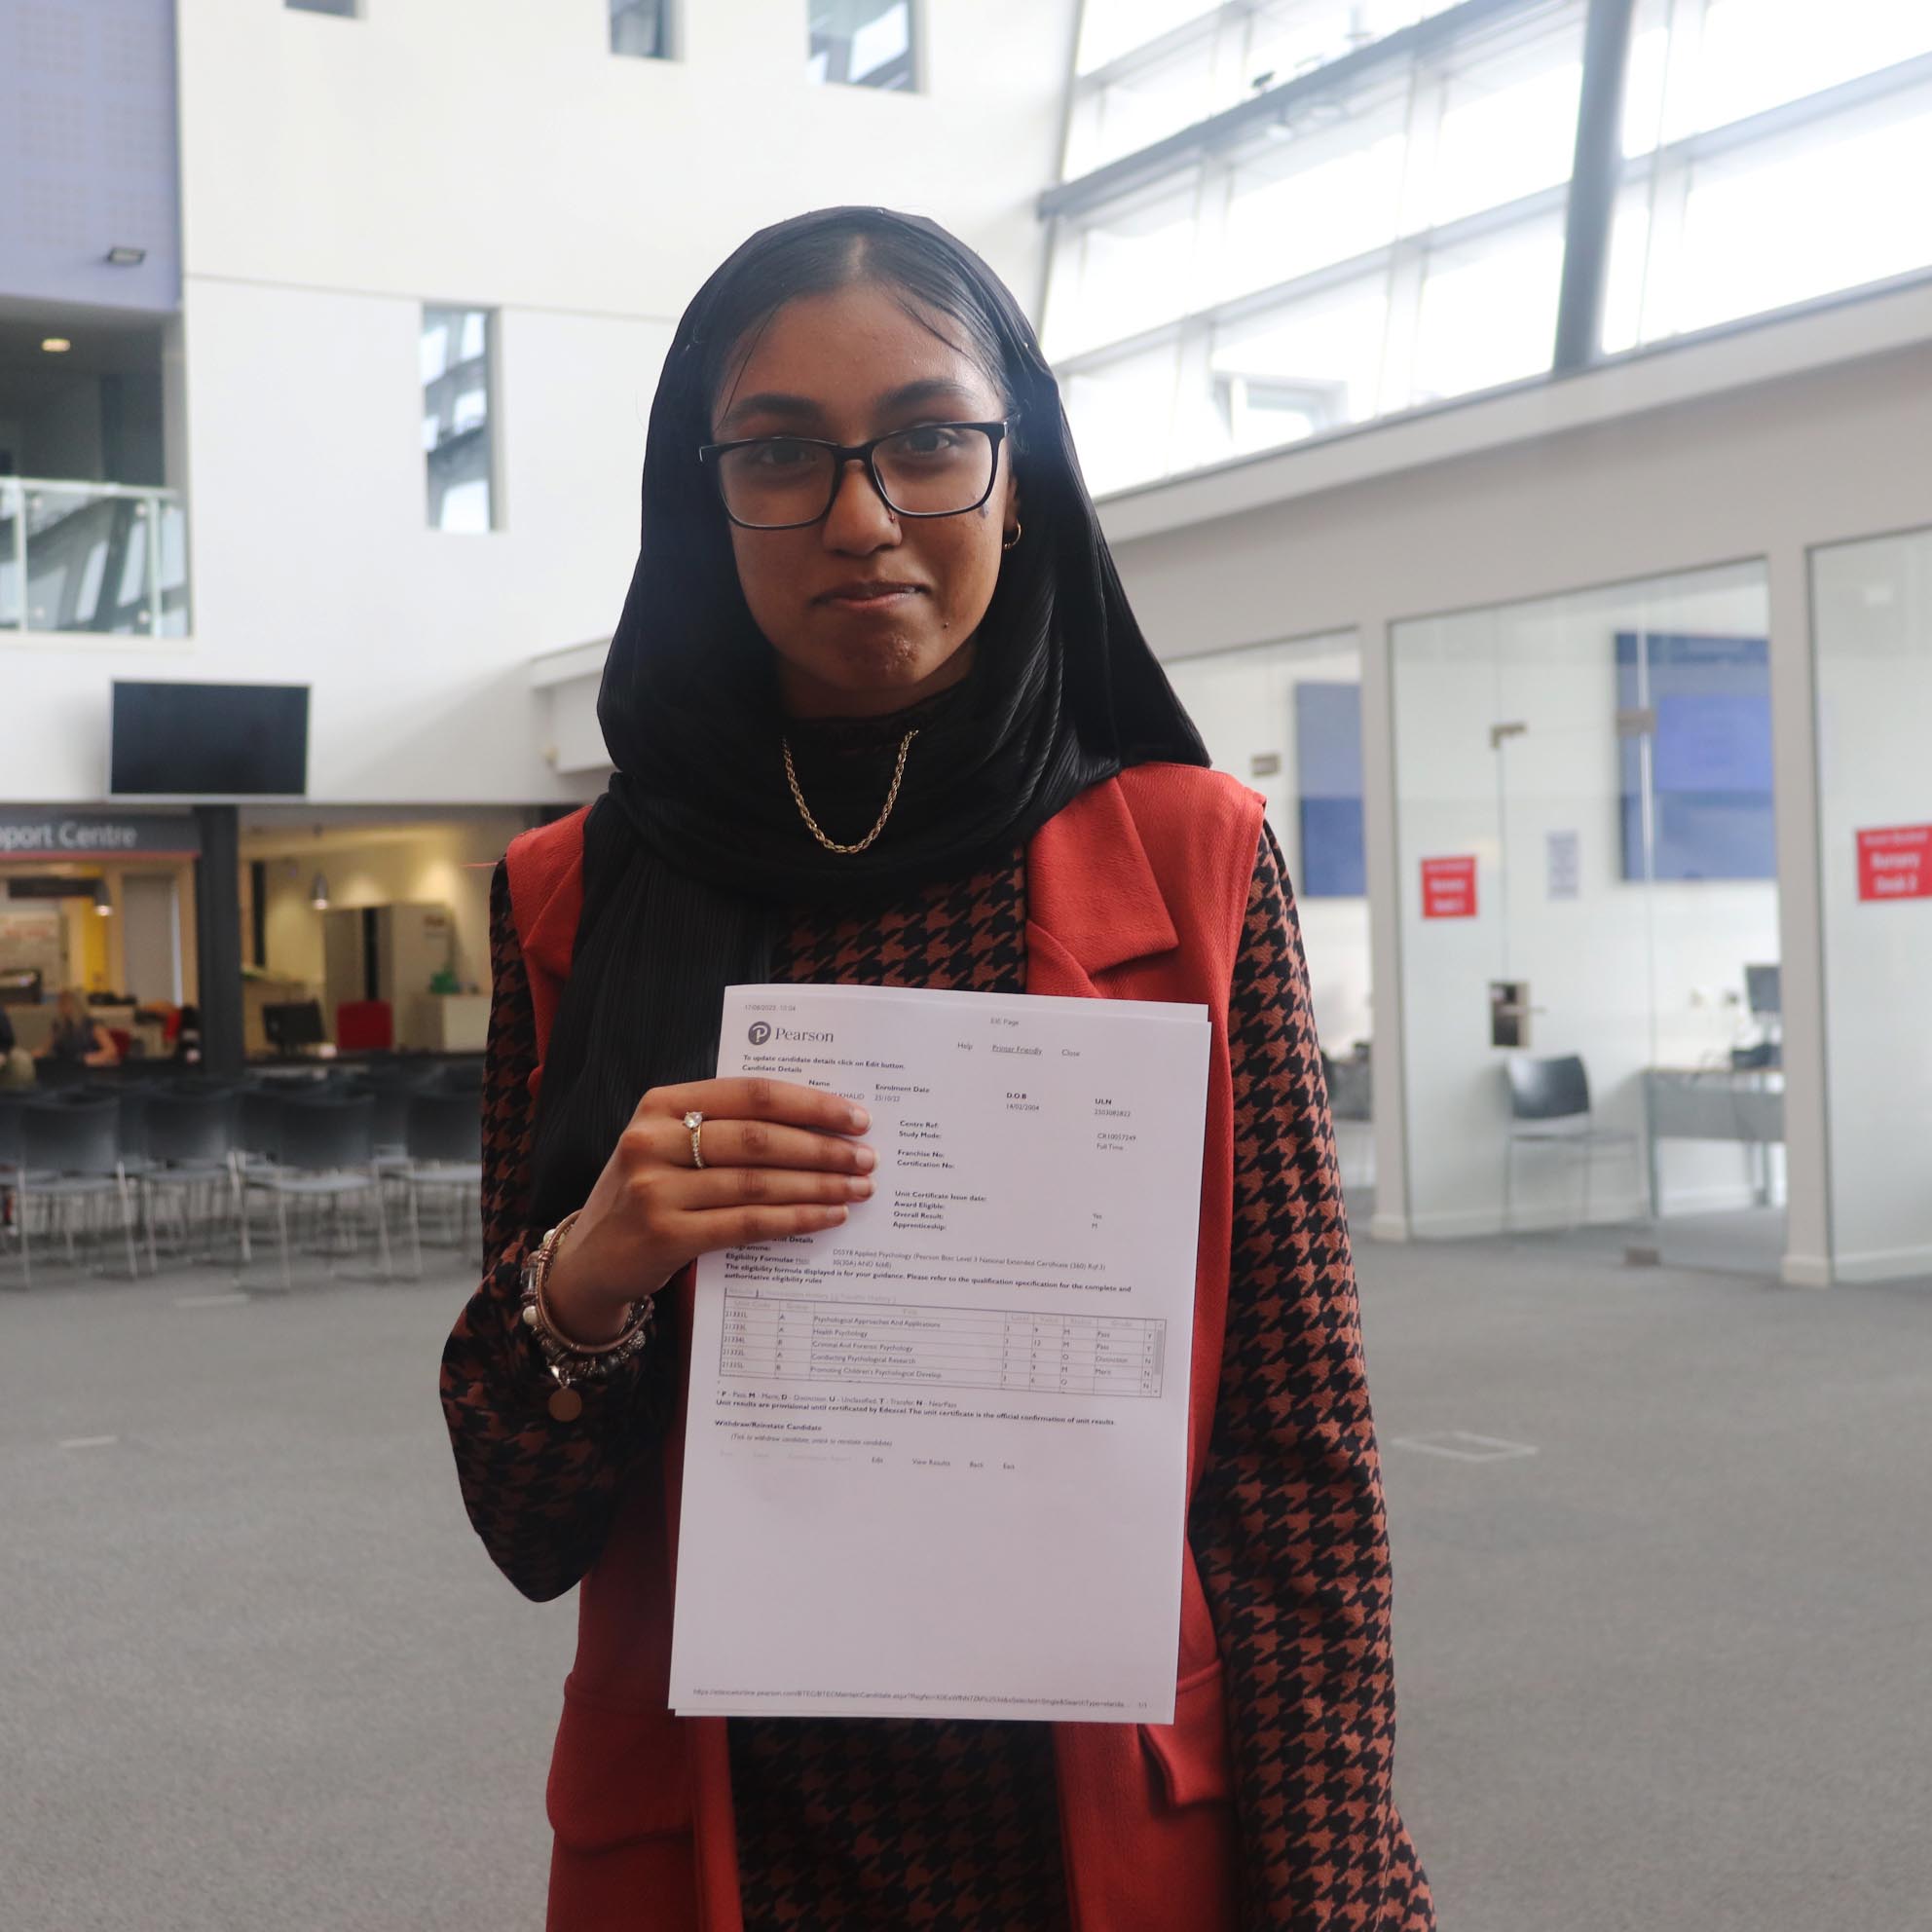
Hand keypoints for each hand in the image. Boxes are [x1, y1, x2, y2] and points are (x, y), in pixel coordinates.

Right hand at [542, 1077, 873, 1343]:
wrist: (589, 1260)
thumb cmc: (648, 1193)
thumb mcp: (669, 1146)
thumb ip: (724, 1127)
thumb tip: (818, 1125)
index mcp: (660, 1103)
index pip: (751, 1093)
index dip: (809, 1104)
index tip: (856, 1116)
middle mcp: (653, 1140)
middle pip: (759, 1137)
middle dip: (823, 1148)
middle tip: (867, 1157)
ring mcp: (655, 1189)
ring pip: (758, 1182)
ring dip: (818, 1186)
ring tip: (857, 1189)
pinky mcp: (665, 1235)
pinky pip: (747, 1223)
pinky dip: (795, 1219)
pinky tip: (827, 1217)